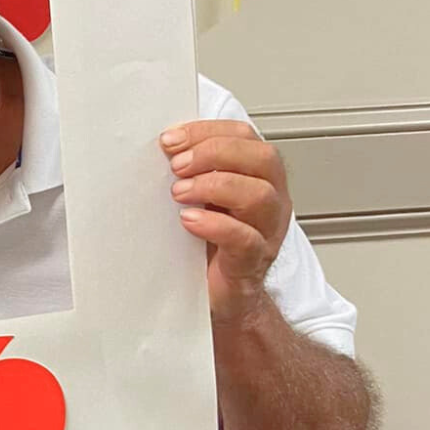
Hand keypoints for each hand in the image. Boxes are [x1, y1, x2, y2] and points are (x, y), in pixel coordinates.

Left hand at [162, 119, 290, 326]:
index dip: (208, 131)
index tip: (170, 139)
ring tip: (179, 193)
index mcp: (257, 176)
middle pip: (262, 158)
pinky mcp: (252, 261)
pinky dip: (216, 225)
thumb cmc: (207, 245)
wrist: (218, 297)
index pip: (244, 136)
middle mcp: (270, 199)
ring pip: (260, 195)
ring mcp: (266, 231)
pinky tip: (189, 221)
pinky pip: (245, 239)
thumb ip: (189, 172)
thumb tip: (159, 148)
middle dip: (214, 153)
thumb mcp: (198, 199)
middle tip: (176, 166)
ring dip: (215, 186)